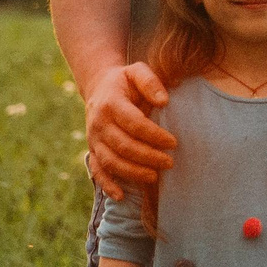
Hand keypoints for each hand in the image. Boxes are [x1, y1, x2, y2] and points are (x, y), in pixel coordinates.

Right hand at [84, 62, 174, 200]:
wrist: (99, 87)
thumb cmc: (125, 81)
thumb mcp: (137, 71)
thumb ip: (151, 81)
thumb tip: (164, 101)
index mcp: (111, 103)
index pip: (134, 123)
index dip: (154, 135)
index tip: (174, 142)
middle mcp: (99, 123)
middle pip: (123, 146)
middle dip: (148, 157)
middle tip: (170, 162)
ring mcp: (93, 139)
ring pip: (111, 162)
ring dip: (133, 172)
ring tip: (155, 176)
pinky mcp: (92, 151)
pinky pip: (97, 171)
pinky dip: (107, 185)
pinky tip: (121, 196)